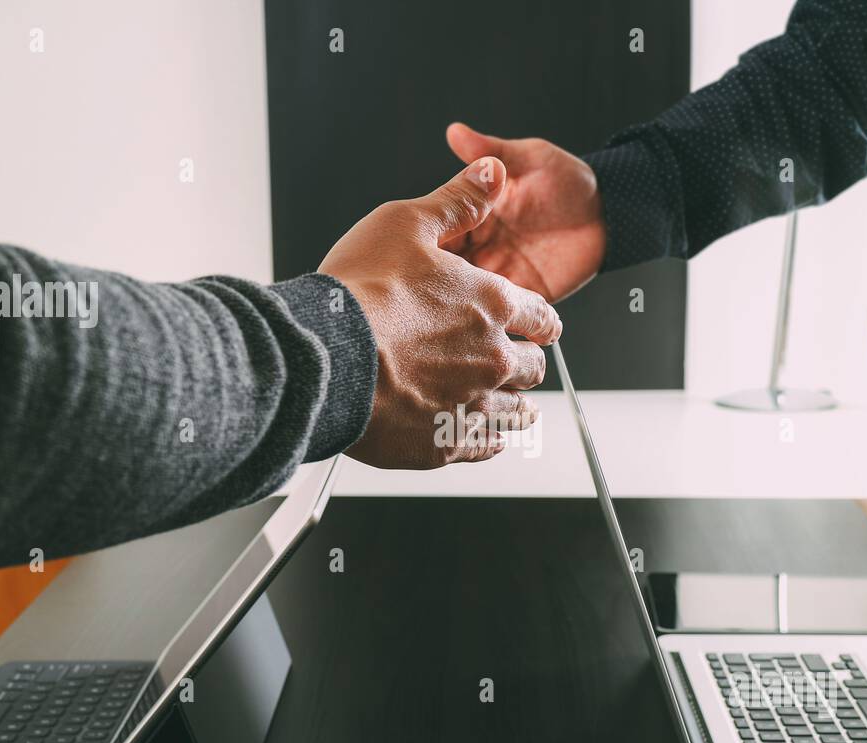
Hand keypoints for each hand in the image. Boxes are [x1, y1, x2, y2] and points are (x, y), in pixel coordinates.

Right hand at [321, 158, 561, 468]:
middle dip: (528, 362)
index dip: (542, 319)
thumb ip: (457, 201)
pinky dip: (489, 442)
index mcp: (493, 304)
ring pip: (514, 412)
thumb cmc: (359, 291)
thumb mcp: (407, 222)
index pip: (540, 316)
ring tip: (519, 410)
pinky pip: (483, 447)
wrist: (323, 358)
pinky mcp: (444, 444)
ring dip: (518, 407)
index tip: (543, 327)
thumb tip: (490, 170)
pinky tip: (487, 440)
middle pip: (531, 366)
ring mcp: (471, 404)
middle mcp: (492, 357)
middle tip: (524, 364)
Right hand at [444, 123, 605, 302]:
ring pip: (471, 294)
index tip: (421, 247)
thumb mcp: (530, 159)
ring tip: (454, 307)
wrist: (609, 215)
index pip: (442, 229)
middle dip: (438, 277)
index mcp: (476, 217)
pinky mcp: (524, 296)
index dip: (430, 238)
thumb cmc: (569, 182)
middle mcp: (483, 249)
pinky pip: (504, 313)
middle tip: (431, 284)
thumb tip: (456, 132)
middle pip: (449, 268)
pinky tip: (485, 319)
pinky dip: (493, 317)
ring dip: (461, 302)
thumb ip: (494, 152)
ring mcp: (502, 275)